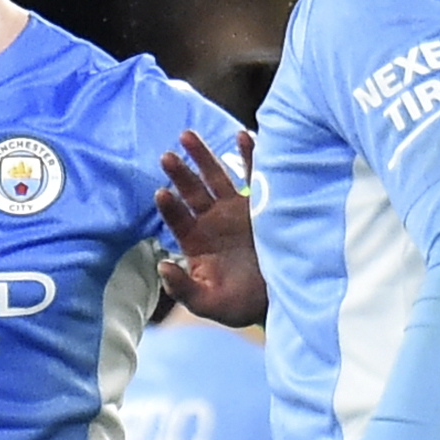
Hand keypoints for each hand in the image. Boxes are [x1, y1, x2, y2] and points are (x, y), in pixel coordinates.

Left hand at [156, 129, 264, 326]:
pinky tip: (242, 135)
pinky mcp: (259, 203)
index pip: (177, 219)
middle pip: (191, 191)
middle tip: (166, 157)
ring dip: (202, 157)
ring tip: (185, 136)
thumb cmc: (239, 304)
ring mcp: (234, 209)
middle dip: (180, 174)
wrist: (278, 299)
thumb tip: (162, 266)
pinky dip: (249, 155)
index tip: (161, 193)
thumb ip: (184, 289)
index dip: (169, 206)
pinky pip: (253, 174)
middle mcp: (211, 221)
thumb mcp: (209, 303)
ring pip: (215, 177)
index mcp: (195, 241)